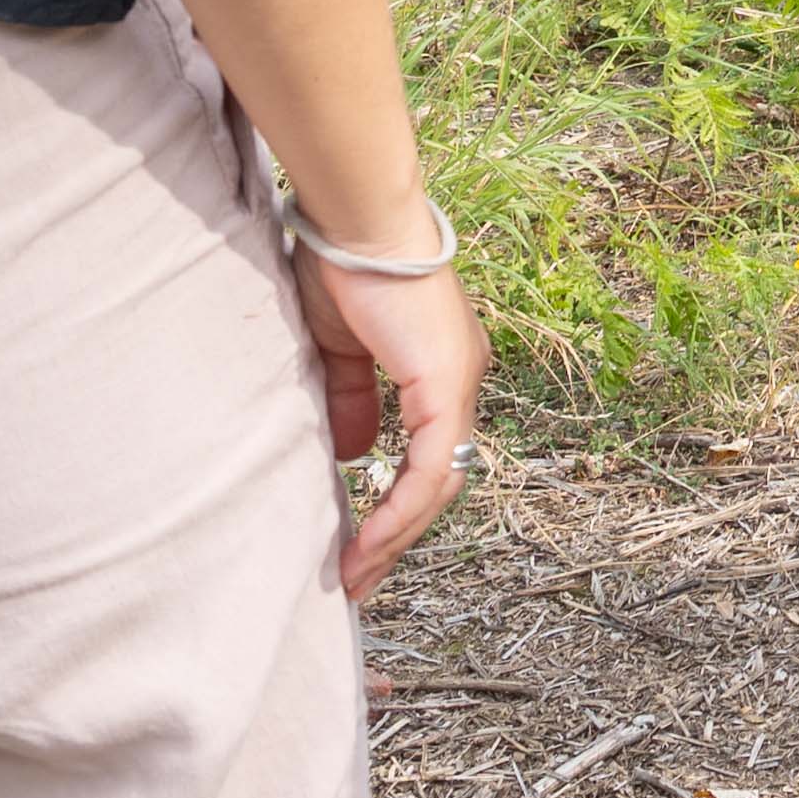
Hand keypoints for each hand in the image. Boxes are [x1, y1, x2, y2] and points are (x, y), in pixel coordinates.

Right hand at [297, 244, 488, 600]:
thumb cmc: (343, 264)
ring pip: (439, 484)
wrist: (355, 218)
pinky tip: (368, 544)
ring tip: (355, 577)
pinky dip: (399, 513)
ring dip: (396, 537)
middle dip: (397, 537)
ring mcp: (459, 383)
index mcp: (439, 369)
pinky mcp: (446, 384)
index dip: (396, 505)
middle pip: (438, 481)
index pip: (427, 454)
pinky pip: (430, 469)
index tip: (358, 544)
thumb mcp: (338, 349)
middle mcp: (460, 379)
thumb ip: (350, 401)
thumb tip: (351, 457)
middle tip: (357, 579)